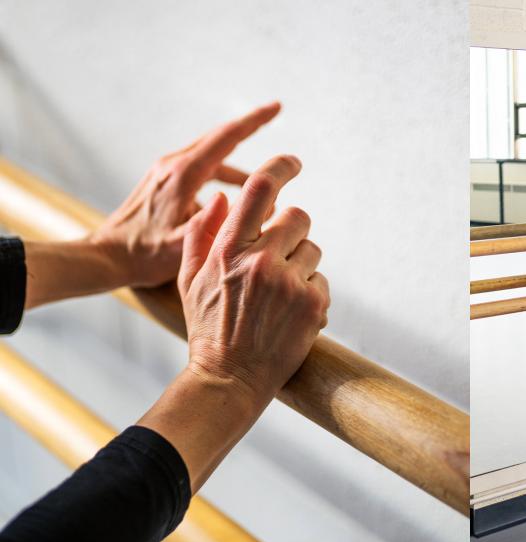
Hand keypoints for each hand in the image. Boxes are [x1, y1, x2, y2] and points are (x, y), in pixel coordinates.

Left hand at [90, 102, 280, 288]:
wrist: (107, 256)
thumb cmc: (143, 255)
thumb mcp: (179, 247)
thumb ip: (206, 226)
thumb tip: (231, 200)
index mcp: (181, 176)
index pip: (225, 139)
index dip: (253, 121)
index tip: (276, 107)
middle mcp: (173, 166)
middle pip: (219, 137)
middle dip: (249, 126)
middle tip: (274, 113)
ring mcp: (166, 171)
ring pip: (211, 155)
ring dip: (237, 164)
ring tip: (262, 186)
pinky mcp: (164, 181)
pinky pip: (201, 169)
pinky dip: (222, 175)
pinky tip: (231, 201)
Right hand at [178, 155, 329, 402]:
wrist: (229, 379)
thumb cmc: (208, 327)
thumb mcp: (189, 280)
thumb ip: (202, 235)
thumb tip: (224, 197)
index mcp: (228, 250)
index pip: (259, 190)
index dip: (280, 167)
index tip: (293, 162)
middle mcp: (260, 261)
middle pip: (298, 216)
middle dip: (291, 232)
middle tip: (278, 258)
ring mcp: (289, 283)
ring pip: (312, 249)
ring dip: (300, 265)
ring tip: (277, 296)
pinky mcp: (313, 304)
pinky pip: (321, 280)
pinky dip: (310, 293)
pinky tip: (289, 314)